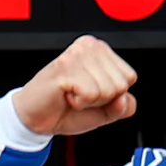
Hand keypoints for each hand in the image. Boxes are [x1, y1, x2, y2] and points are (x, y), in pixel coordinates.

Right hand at [9, 36, 138, 136]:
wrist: (36, 118)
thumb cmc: (66, 108)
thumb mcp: (104, 110)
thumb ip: (123, 106)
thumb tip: (125, 99)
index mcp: (100, 50)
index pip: (130, 77)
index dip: (113, 96)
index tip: (91, 93)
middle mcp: (89, 46)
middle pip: (121, 84)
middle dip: (102, 99)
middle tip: (80, 95)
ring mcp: (76, 54)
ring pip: (107, 89)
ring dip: (89, 101)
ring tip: (72, 95)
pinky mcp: (65, 67)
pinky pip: (91, 94)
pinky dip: (79, 103)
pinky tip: (66, 95)